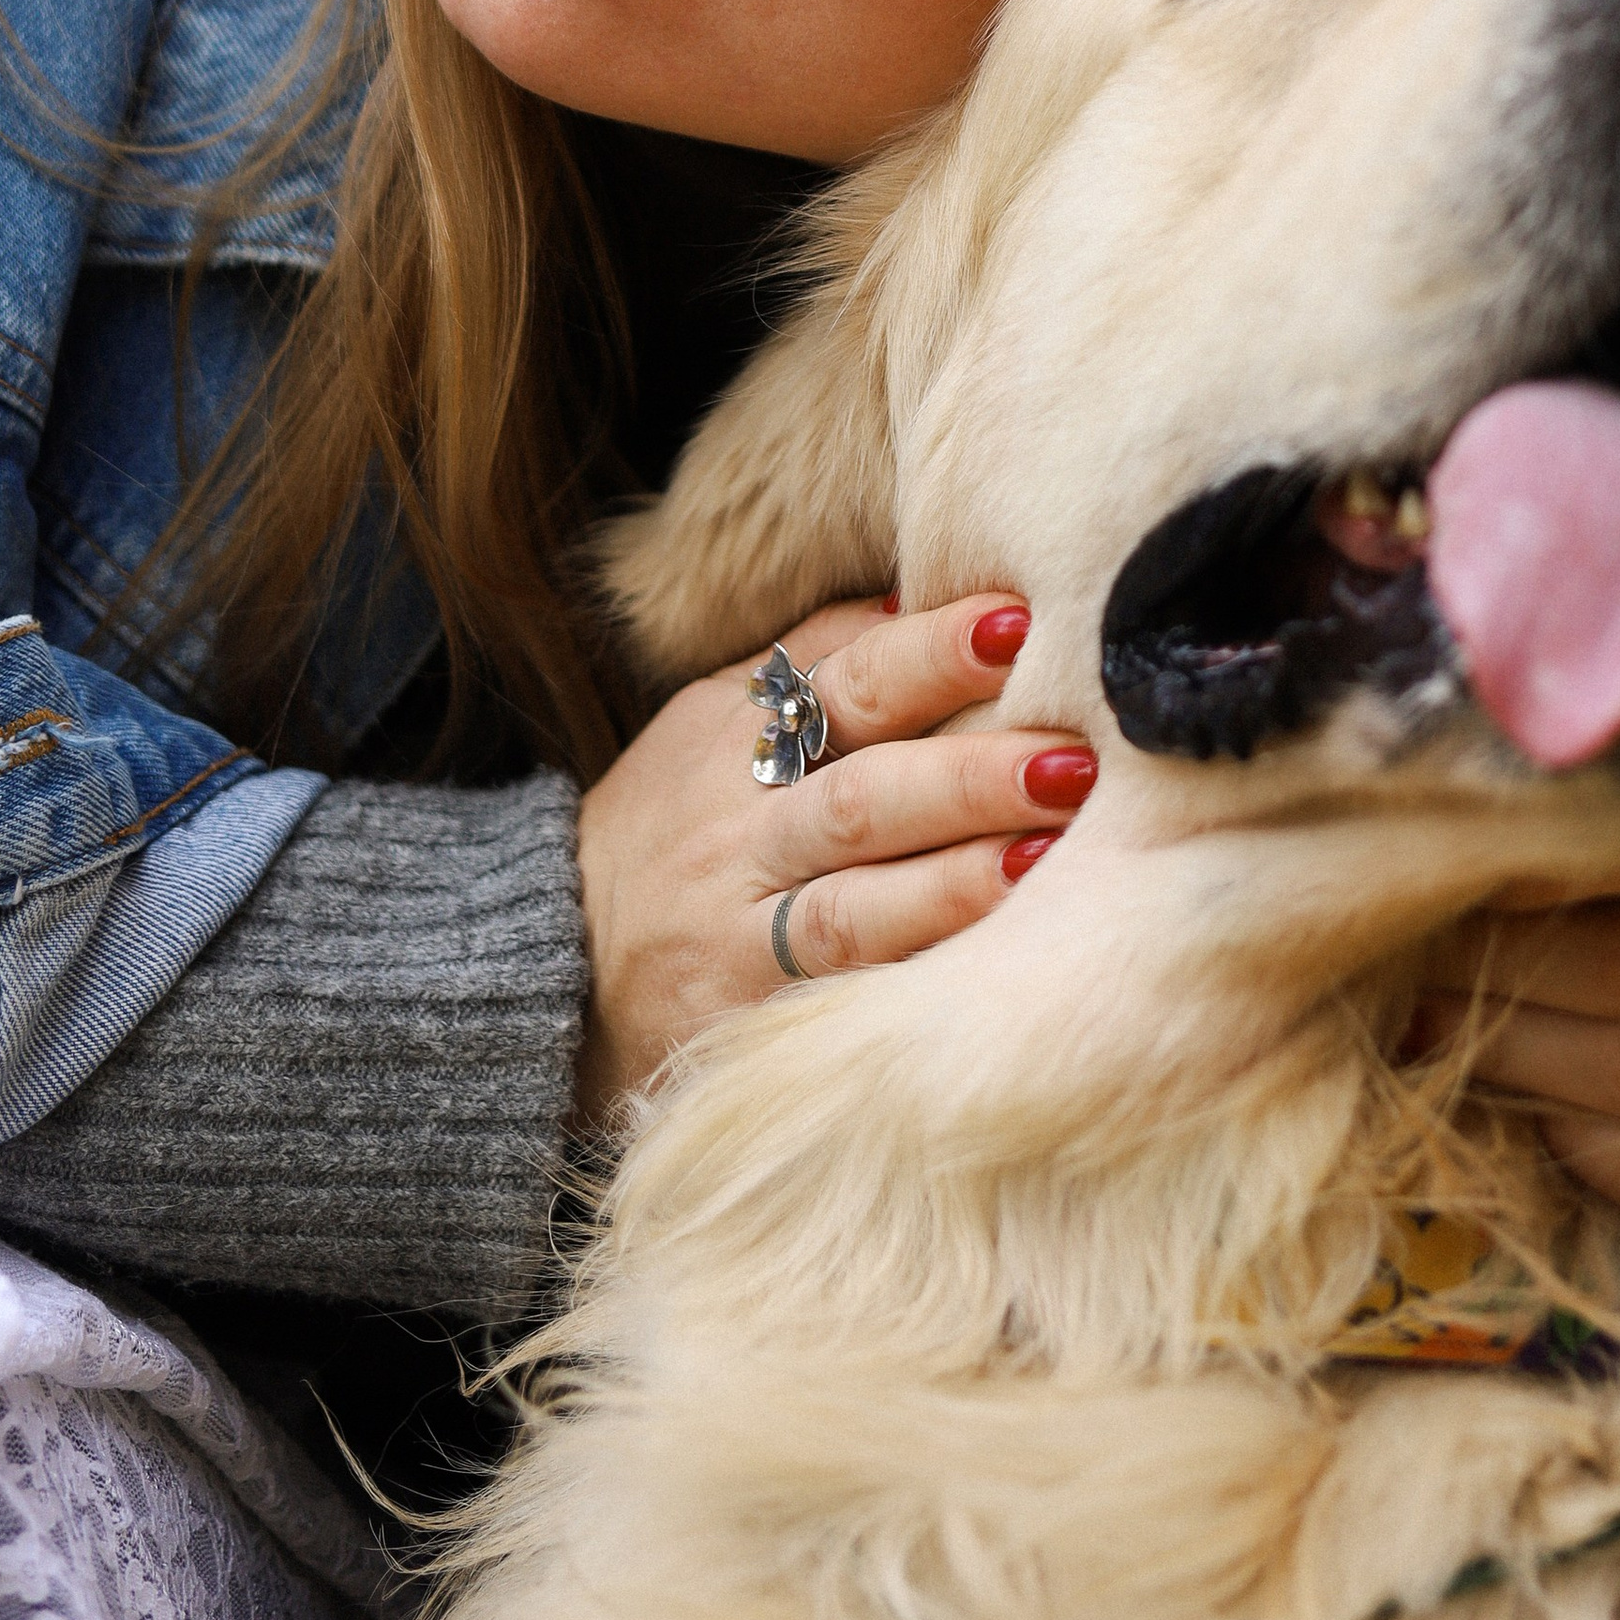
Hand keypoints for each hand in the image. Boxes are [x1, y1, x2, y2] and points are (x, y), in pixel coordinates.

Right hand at [574, 592, 1091, 1117]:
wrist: (546, 964)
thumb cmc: (670, 822)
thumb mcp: (710, 719)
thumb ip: (811, 655)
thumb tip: (921, 591)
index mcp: (737, 738)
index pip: (844, 682)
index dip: (929, 653)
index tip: (1017, 624)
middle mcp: (740, 833)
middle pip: (861, 797)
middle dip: (970, 776)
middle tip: (1073, 757)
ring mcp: (741, 935)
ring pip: (854, 908)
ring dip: (957, 884)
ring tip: (1048, 858)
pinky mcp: (746, 1027)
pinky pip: (834, 1005)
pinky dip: (911, 983)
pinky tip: (988, 972)